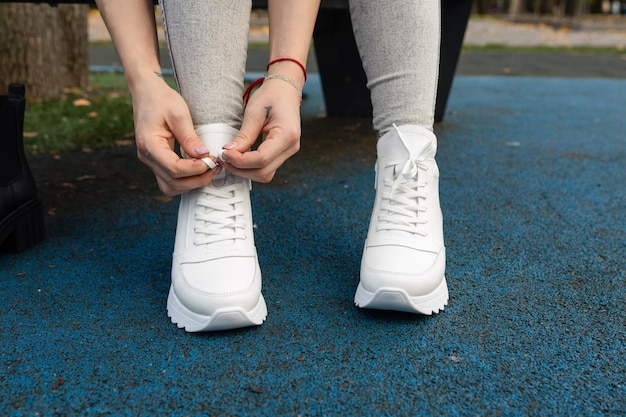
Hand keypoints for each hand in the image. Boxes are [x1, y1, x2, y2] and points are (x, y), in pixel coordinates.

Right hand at [131, 76, 219, 195]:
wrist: (147, 93)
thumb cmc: (161, 99)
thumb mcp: (179, 114)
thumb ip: (190, 137)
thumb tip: (203, 155)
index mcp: (149, 144)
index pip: (174, 168)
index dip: (196, 169)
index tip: (212, 161)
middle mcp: (146, 156)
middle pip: (173, 182)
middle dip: (197, 179)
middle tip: (215, 167)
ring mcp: (150, 161)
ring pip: (170, 186)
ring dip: (191, 183)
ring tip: (210, 170)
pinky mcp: (156, 161)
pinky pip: (170, 180)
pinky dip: (186, 180)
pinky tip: (200, 170)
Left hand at [219, 77, 301, 182]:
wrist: (285, 90)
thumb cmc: (271, 97)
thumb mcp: (254, 113)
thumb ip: (243, 136)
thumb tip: (229, 153)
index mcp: (286, 135)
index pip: (261, 159)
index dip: (240, 161)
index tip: (223, 153)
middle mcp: (291, 147)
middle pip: (263, 172)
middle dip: (241, 169)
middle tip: (223, 158)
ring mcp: (288, 152)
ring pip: (265, 174)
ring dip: (246, 171)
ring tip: (230, 159)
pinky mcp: (283, 153)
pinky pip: (267, 168)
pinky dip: (251, 167)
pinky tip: (240, 159)